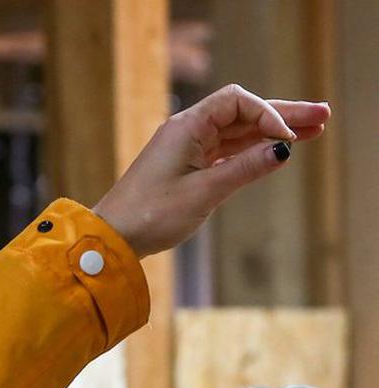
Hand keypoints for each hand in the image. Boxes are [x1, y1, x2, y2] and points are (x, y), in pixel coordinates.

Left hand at [93, 84, 330, 257]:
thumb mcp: (204, 193)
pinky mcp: (185, 168)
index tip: (287, 139)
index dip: (267, 114)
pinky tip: (273, 152)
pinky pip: (225, 152)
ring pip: (237, 134)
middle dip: (281, 116)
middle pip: (243, 114)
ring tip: (311, 133)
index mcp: (188, 127)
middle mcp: (187, 131)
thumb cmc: (150, 215)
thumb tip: (281, 150)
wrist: (113, 238)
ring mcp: (186, 149)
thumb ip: (245, 169)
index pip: (237, 102)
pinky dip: (250, 151)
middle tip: (321, 117)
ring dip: (270, 134)